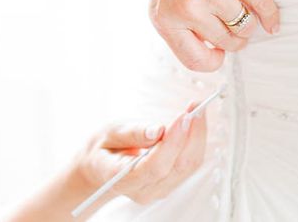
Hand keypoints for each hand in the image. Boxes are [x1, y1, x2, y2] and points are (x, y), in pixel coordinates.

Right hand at [76, 103, 206, 206]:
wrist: (100, 169)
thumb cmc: (104, 149)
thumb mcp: (109, 133)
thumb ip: (133, 133)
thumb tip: (158, 130)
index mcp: (122, 178)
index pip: (155, 166)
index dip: (173, 141)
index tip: (184, 116)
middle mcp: (143, 190)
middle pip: (178, 167)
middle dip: (192, 135)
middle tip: (196, 107)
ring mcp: (158, 190)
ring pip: (188, 167)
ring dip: (197, 136)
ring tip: (196, 109)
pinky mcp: (169, 183)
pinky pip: (189, 165)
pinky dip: (195, 141)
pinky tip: (194, 122)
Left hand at [139, 0, 279, 71]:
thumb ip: (180, 20)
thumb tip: (212, 44)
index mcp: (165, 19)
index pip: (197, 61)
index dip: (213, 58)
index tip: (219, 48)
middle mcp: (189, 11)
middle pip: (228, 42)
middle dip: (235, 35)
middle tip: (235, 20)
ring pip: (246, 27)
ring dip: (250, 20)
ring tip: (243, 6)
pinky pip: (263, 6)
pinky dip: (272, 16)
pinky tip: (272, 20)